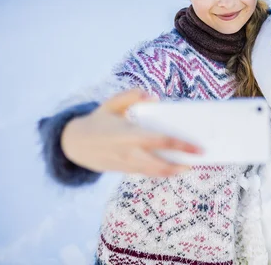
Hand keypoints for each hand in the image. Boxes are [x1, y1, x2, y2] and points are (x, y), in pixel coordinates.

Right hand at [61, 89, 201, 176]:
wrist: (72, 144)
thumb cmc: (97, 121)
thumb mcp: (110, 104)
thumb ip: (130, 96)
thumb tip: (153, 97)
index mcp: (128, 135)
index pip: (160, 141)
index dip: (181, 145)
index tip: (197, 148)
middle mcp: (128, 153)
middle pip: (160, 164)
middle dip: (180, 165)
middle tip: (198, 161)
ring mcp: (126, 165)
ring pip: (153, 172)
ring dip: (172, 171)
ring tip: (188, 166)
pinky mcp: (123, 170)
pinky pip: (145, 173)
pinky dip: (160, 172)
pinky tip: (172, 167)